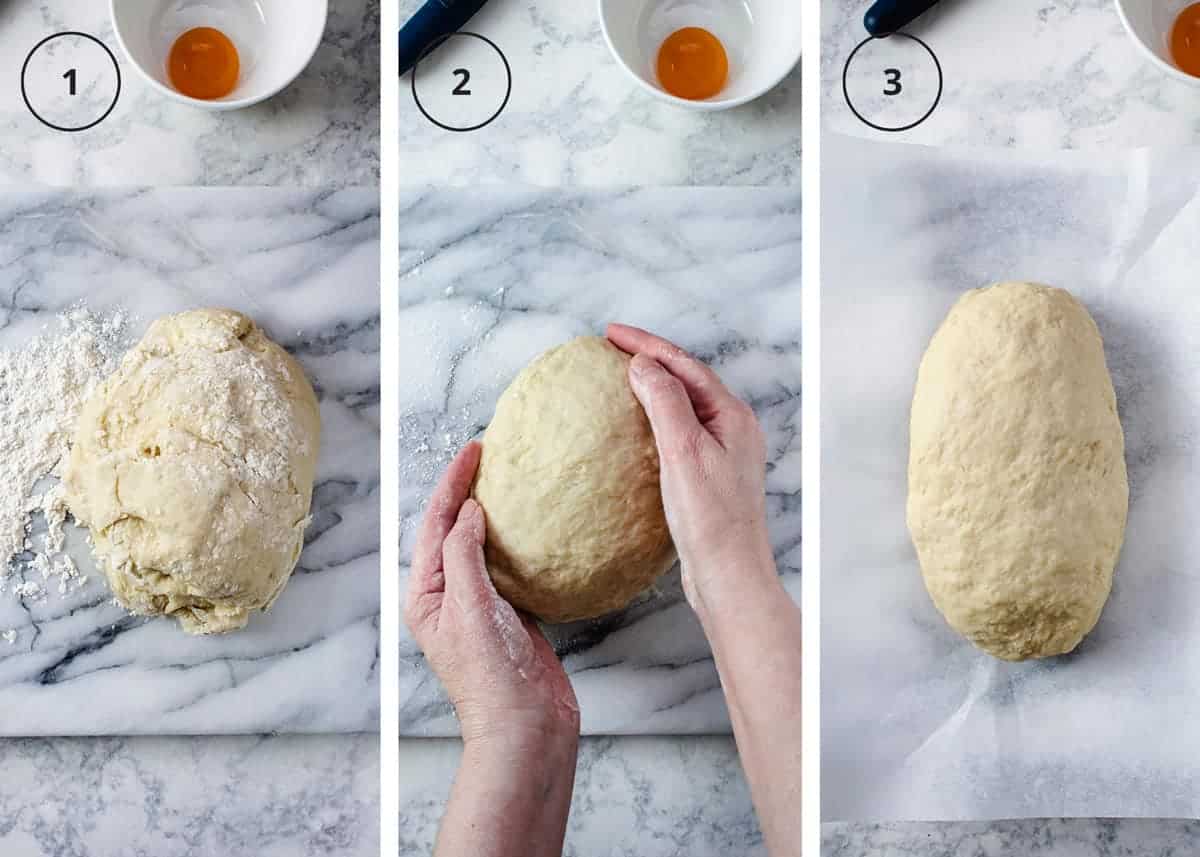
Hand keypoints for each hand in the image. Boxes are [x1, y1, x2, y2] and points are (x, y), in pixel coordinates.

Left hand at [405, 441, 579, 745]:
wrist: (526, 726)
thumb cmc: (492, 676)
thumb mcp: (470, 607)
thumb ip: (464, 555)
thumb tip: (468, 511)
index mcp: (426, 594)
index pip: (436, 525)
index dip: (452, 484)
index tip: (473, 450)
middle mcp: (448, 597)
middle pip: (452, 531)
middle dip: (465, 492)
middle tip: (487, 454)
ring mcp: (480, 606)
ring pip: (480, 546)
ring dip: (491, 513)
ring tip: (507, 480)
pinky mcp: (510, 615)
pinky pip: (507, 566)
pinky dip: (516, 541)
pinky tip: (532, 528)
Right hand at [606, 323, 775, 615]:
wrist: (728, 575)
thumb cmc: (710, 519)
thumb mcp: (683, 452)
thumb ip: (665, 402)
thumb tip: (644, 364)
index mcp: (732, 416)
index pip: (685, 365)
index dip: (647, 345)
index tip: (610, 333)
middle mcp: (733, 429)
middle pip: (687, 379)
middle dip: (651, 359)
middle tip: (611, 347)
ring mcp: (724, 452)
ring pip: (684, 405)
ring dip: (654, 386)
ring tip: (620, 377)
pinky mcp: (710, 476)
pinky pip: (681, 431)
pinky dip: (656, 418)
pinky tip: (636, 426)